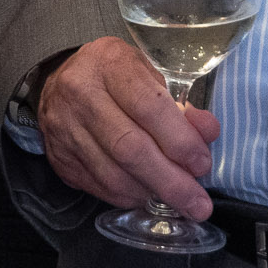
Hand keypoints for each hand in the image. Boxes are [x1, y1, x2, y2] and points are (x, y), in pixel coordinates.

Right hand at [37, 36, 220, 219]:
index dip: (179, 140)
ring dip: (151, 193)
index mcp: (108, 63)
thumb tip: (207, 132)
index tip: (202, 163)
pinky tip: (148, 195)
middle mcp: (80, 93)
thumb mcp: (149, 74)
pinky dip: (129, 197)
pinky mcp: (59, 157)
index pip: (148, 107)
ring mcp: (64, 128)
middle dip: (170, 181)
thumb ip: (180, 105)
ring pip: (113, 175)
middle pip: (129, 147)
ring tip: (178, 201)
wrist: (59, 83)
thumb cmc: (115, 76)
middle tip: (198, 203)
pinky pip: (99, 187)